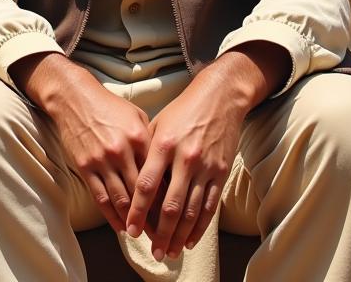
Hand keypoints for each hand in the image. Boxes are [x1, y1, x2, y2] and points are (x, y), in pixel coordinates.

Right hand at [11, 53, 150, 231]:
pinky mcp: (85, 166)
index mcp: (140, 138)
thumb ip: (151, 141)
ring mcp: (102, 160)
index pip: (158, 177)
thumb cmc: (109, 106)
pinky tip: (120, 227)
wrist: (74, 97)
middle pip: (141, 194)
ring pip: (121, 200)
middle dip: (153, 219)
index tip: (175, 219)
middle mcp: (122, 151)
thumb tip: (166, 168)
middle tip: (162, 238)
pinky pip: (100, 197)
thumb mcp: (137, 116)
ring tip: (142, 236)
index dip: (167, 202)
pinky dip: (111, 215)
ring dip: (132, 222)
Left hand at [126, 44, 287, 261]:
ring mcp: (205, 168)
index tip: (129, 229)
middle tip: (153, 253)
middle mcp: (184, 158)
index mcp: (163, 144)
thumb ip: (145, 152)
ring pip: (191, 211)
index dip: (137, 210)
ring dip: (180, 236)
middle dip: (159, 233)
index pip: (146, 185)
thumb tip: (132, 180)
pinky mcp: (221, 173)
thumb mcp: (156, 124)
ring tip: (170, 253)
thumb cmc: (181, 110)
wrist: (219, 98)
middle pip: (170, 205)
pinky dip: (200, 227)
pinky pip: (209, 207)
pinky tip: (190, 240)